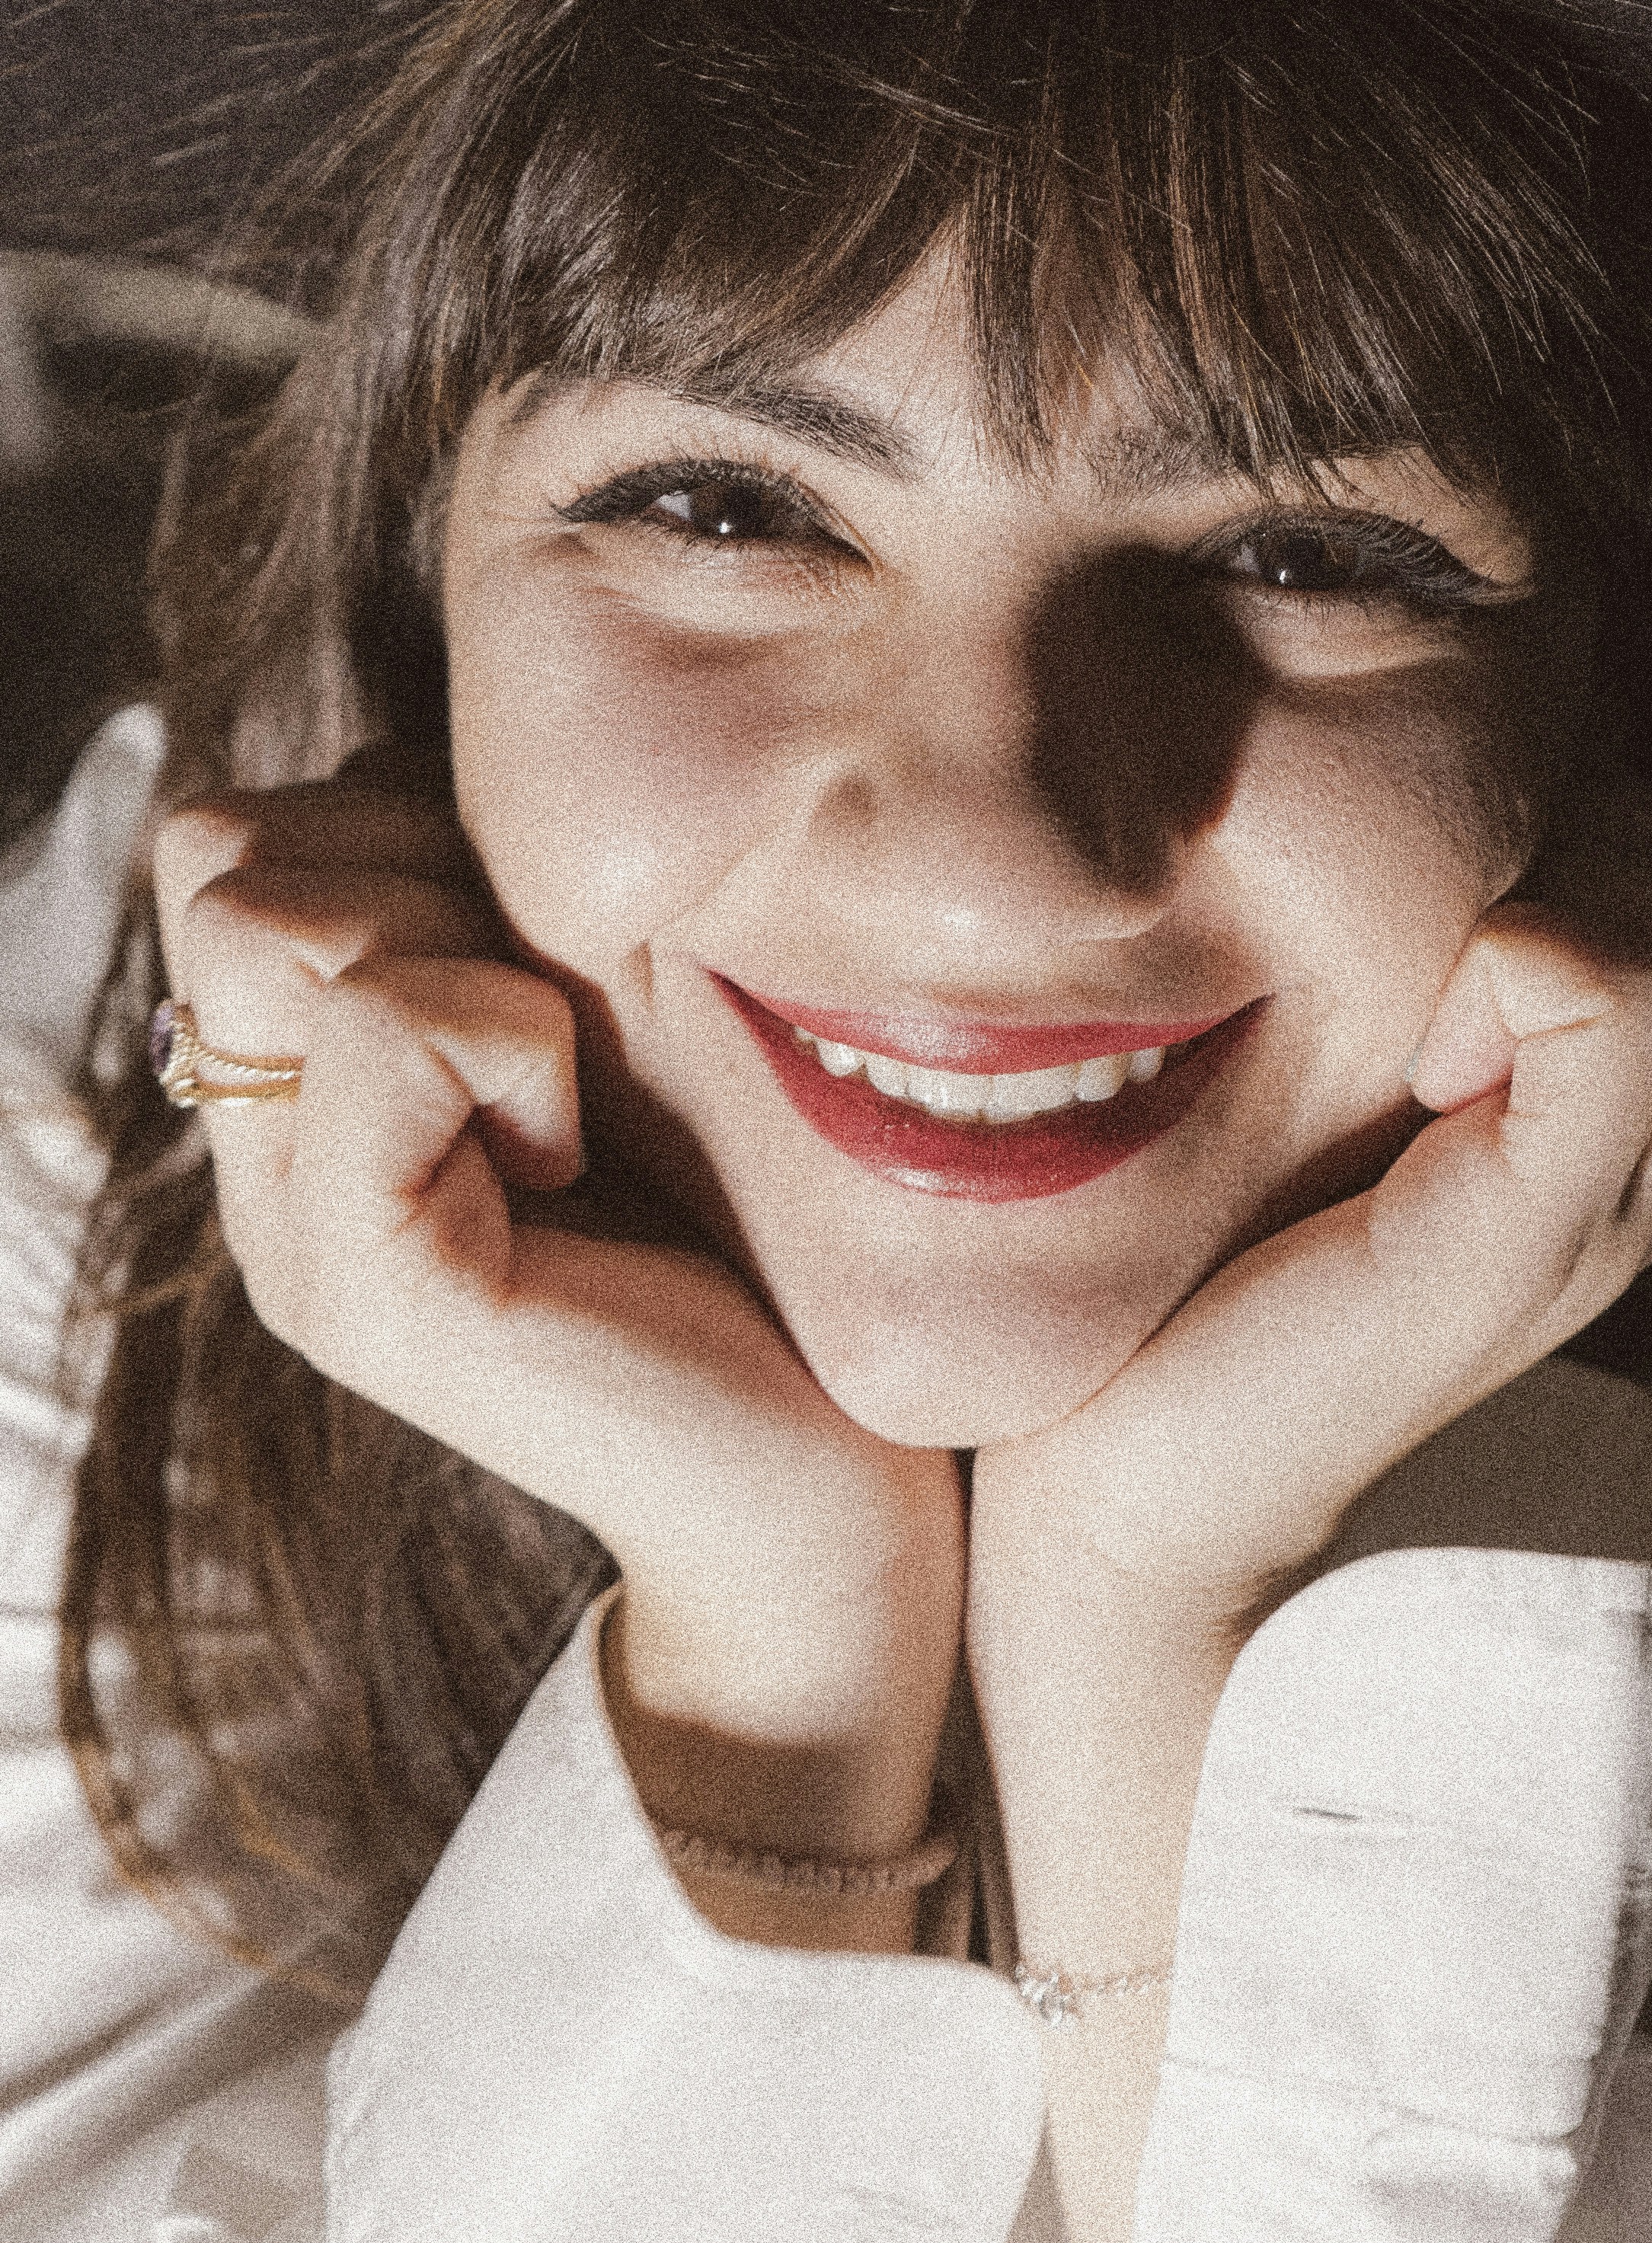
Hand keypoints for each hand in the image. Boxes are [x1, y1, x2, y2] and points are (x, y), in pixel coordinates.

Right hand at [149, 750, 963, 1747]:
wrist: (837, 1489)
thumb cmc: (757, 1229)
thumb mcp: (608, 1024)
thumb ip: (496, 910)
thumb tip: (462, 753)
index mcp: (303, 1093)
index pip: (227, 836)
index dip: (397, 828)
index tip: (541, 963)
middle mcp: (262, 1166)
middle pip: (223, 856)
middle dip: (418, 870)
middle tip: (554, 1028)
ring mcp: (295, 1238)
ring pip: (277, 915)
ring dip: (469, 949)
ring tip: (563, 1090)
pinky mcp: (373, 1295)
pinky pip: (385, 1023)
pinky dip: (516, 1042)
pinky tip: (576, 1154)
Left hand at [969, 772, 1651, 1623]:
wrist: (1129, 1514)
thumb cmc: (1199, 1269)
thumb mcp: (1338, 1081)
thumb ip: (1414, 972)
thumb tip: (1425, 781)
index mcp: (1623, 1126)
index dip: (1630, 831)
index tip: (1465, 928)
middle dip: (1623, 845)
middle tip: (1453, 962)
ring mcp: (1613, 1210)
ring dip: (1573, 900)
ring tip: (1428, 1023)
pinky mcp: (1525, 1243)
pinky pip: (1618, 1001)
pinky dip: (1524, 965)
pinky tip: (1415, 1065)